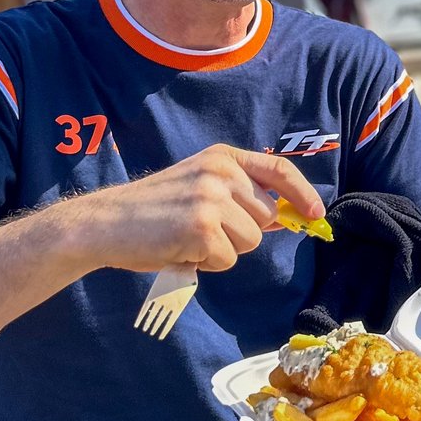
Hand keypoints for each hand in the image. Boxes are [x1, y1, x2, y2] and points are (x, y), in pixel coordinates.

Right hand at [70, 145, 324, 275]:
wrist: (105, 223)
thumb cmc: (153, 211)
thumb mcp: (200, 188)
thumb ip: (241, 197)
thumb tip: (286, 215)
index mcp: (222, 157)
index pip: (278, 169)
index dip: (302, 192)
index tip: (315, 213)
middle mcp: (221, 171)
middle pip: (266, 216)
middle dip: (242, 231)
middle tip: (201, 229)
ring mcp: (212, 198)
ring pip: (250, 241)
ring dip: (223, 249)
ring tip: (187, 238)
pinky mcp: (202, 228)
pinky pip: (227, 259)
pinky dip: (206, 263)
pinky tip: (179, 249)